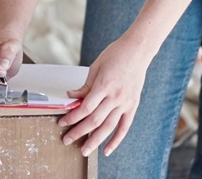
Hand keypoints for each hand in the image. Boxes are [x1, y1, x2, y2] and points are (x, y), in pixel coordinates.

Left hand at [58, 37, 150, 156]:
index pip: (85, 108)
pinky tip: (107, 150)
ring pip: (108, 128)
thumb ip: (84, 86)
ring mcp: (125, 103)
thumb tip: (71, 98)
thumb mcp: (96, 67)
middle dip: (79, 132)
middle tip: (67, 140)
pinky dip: (116, 140)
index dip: (72, 118)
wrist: (137, 50)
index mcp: (104, 85)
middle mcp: (115, 96)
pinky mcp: (132, 106)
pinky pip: (124, 127)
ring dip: (95, 141)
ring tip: (84, 150)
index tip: (63, 123)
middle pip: (94, 121)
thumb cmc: (116, 54)